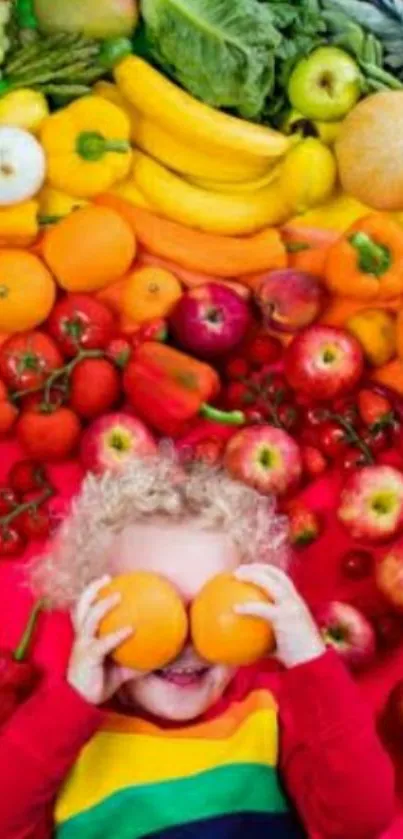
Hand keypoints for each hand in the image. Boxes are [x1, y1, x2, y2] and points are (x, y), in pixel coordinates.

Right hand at [67, 576, 136, 704]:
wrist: (82, 702)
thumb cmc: (101, 681)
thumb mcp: (121, 667)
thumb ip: (136, 658)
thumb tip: (162, 654)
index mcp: (85, 635)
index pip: (85, 609)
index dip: (92, 592)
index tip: (107, 579)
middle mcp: (81, 637)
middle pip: (81, 606)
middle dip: (91, 589)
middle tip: (107, 578)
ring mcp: (83, 646)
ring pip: (89, 619)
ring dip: (102, 606)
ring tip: (118, 595)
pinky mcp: (88, 657)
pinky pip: (103, 643)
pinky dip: (116, 634)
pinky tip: (131, 629)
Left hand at [235, 564, 325, 668]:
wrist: (313, 664)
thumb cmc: (298, 658)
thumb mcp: (283, 642)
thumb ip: (267, 637)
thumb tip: (246, 639)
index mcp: (297, 603)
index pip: (283, 578)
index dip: (267, 570)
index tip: (251, 570)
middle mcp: (296, 600)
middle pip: (277, 574)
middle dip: (258, 567)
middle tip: (239, 570)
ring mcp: (291, 606)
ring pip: (271, 582)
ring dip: (253, 575)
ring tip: (236, 576)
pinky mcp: (285, 617)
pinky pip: (262, 608)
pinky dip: (248, 606)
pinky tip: (234, 609)